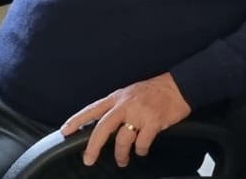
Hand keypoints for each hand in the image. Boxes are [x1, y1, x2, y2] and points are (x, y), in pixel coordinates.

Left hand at [61, 73, 191, 167]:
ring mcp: (139, 113)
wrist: (180, 86)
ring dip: (120, 154)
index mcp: (118, 97)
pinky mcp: (153, 122)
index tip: (65, 131)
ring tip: (122, 160)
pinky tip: (142, 150)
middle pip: (102, 128)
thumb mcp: (130, 93)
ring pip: (122, 140)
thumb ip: (117, 106)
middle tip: (88, 159)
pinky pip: (142, 143)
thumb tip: (103, 124)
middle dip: (93, 147)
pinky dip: (140, 150)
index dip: (77, 120)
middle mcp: (126, 105)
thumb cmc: (156, 90)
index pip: (92, 109)